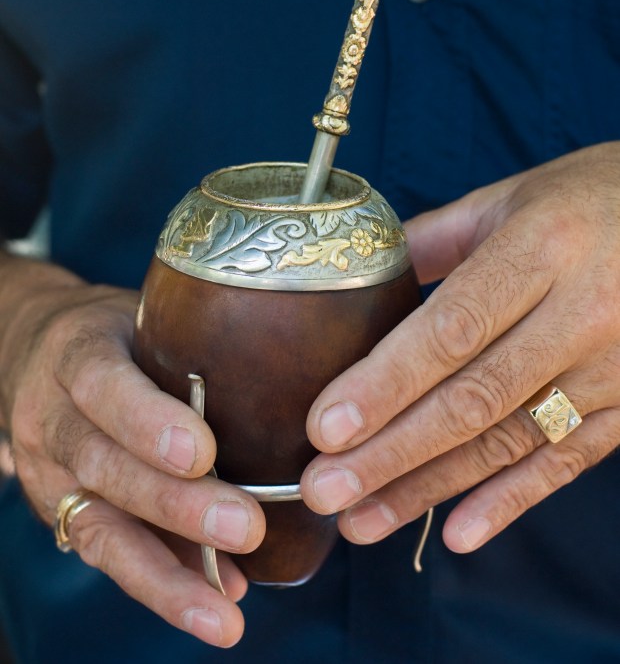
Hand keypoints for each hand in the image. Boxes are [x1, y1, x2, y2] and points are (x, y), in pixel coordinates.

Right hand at [0, 257, 264, 647]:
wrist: (38, 355)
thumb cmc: (117, 337)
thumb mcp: (143, 321)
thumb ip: (190, 352)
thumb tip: (284, 398)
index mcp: (77, 353)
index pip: (103, 386)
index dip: (147, 422)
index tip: (203, 453)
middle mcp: (53, 417)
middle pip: (105, 466)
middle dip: (176, 506)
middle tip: (247, 528)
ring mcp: (50, 471)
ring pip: (101, 528)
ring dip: (168, 573)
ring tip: (223, 611)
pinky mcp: (59, 514)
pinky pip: (106, 556)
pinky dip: (161, 583)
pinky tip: (212, 605)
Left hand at [300, 143, 619, 552]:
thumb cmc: (588, 199)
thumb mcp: (510, 198)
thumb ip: (435, 237)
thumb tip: (357, 272)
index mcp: (541, 248)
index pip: (453, 328)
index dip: (386, 383)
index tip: (324, 427)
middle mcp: (582, 312)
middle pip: (474, 396)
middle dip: (392, 451)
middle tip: (323, 490)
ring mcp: (613, 365)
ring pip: (511, 440)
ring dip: (432, 486)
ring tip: (363, 519)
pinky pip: (568, 462)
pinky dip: (511, 501)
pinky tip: (457, 533)